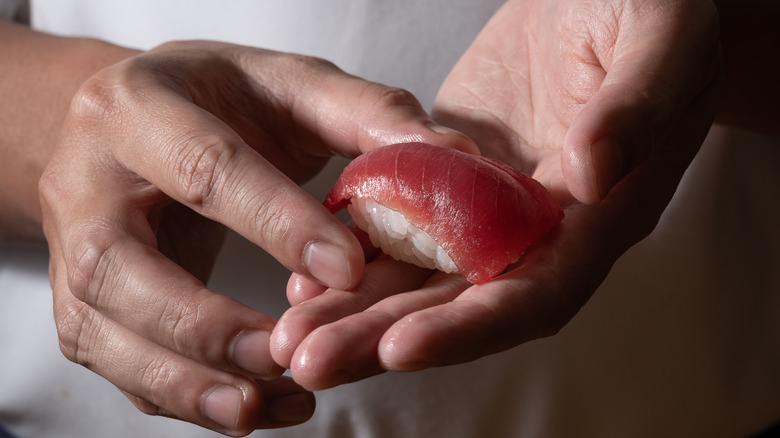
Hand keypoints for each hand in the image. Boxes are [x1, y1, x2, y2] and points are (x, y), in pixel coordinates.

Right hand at [39, 40, 473, 434]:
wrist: (140, 120)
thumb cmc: (221, 100)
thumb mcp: (290, 84)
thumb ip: (365, 113)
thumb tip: (451, 154)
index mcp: (137, 106)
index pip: (202, 169)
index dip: (275, 223)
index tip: (346, 272)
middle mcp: (86, 180)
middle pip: (117, 265)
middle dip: (207, 325)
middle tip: (291, 359)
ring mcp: (70, 244)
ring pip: (100, 329)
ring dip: (186, 380)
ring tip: (269, 405)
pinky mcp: (80, 297)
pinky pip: (114, 361)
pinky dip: (180, 397)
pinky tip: (249, 408)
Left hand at [270, 0, 722, 388]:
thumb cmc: (650, 10)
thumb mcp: (662, 42)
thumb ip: (636, 108)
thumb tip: (590, 173)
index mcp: (602, 215)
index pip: (537, 292)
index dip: (470, 327)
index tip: (400, 347)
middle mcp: (542, 228)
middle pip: (460, 303)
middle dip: (385, 336)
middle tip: (310, 359)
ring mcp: (492, 206)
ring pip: (419, 273)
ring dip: (354, 308)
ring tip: (290, 333)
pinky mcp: (453, 177)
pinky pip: (400, 223)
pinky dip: (353, 250)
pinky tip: (304, 272)